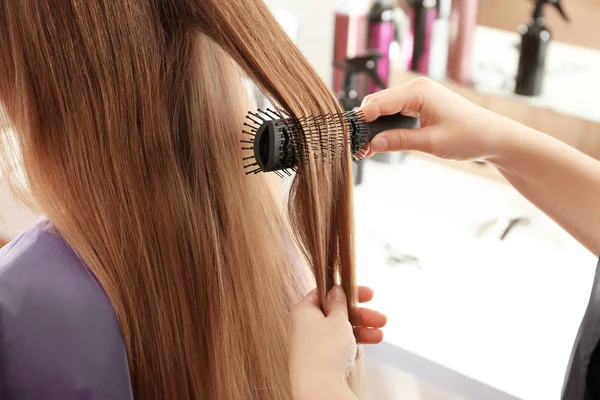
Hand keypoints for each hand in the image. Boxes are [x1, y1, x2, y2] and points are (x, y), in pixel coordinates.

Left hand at [288, 286, 385, 399]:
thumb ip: (339, 304)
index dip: (347, 291)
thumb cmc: (324, 351)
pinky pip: (336, 349)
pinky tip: (359, 353)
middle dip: (361, 316)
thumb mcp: (338, 320)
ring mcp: (310, 344)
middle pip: (336, 314)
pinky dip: (350, 348)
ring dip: (361, 332)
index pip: (325, 293)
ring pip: (339, 332)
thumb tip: (336, 291)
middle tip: (379, 318)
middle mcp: (304, 326)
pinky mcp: (317, 361)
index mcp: (304, 310)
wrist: (318, 387)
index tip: (366, 294)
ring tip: (379, 335)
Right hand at [360, 77, 518, 160]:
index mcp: (418, 91)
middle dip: (365, 124)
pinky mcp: (421, 103)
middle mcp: (416, 88)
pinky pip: (395, 111)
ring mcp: (418, 94)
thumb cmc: (469, 136)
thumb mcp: (431, 143)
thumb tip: (373, 144)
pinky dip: (385, 124)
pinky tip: (381, 140)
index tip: (349, 138)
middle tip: (358, 149)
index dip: (361, 120)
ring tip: (367, 148)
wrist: (493, 136)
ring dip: (374, 125)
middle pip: (377, 102)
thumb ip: (399, 141)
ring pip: (384, 107)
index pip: (378, 103)